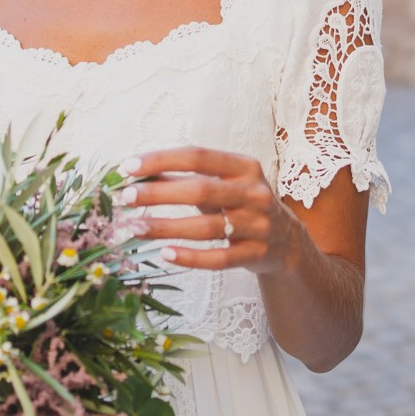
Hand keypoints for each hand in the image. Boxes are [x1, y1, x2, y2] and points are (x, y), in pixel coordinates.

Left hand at [116, 146, 303, 274]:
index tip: (129, 166)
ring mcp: (258, 225)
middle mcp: (254, 193)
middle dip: (158, 194)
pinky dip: (190, 257)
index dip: (161, 159)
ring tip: (135, 228)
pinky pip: (219, 259)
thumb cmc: (243, 205)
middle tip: (126, 197)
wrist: (288, 241)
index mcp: (244, 167)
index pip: (198, 156)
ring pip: (206, 228)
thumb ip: (185, 178)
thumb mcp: (222, 184)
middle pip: (200, 190)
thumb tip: (138, 175)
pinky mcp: (256, 254)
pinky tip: (165, 253)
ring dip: (166, 227)